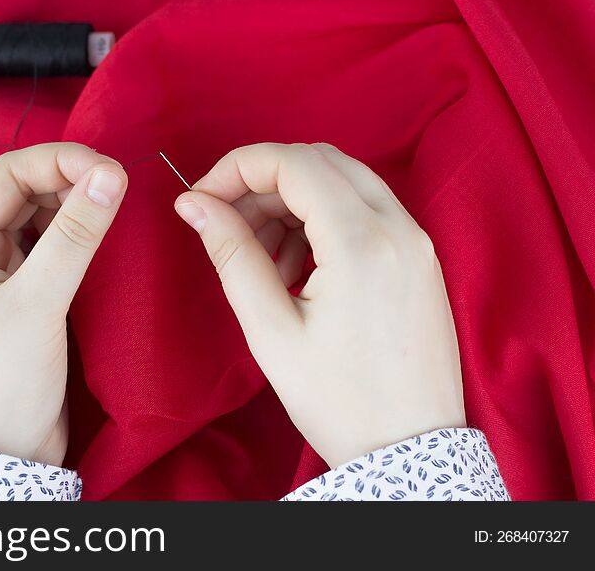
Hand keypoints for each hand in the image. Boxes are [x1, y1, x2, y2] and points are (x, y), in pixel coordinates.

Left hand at [0, 143, 126, 465]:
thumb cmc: (0, 383)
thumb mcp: (38, 304)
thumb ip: (74, 237)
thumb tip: (110, 175)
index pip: (2, 179)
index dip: (55, 162)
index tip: (108, 167)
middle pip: (19, 196)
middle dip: (66, 182)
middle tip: (118, 184)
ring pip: (35, 223)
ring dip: (72, 209)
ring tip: (114, 205)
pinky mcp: (20, 302)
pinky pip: (47, 254)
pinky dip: (74, 241)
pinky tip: (101, 236)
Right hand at [174, 143, 464, 466]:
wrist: (409, 452)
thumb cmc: (339, 401)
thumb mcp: (271, 330)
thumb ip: (232, 254)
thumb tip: (194, 205)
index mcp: (362, 243)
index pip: (293, 162)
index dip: (237, 168)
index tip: (202, 199)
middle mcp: (398, 228)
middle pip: (319, 161)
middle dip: (263, 182)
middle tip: (226, 224)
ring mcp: (416, 241)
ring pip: (343, 181)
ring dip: (292, 202)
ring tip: (262, 260)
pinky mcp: (420, 257)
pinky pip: (365, 210)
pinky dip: (322, 220)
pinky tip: (297, 269)